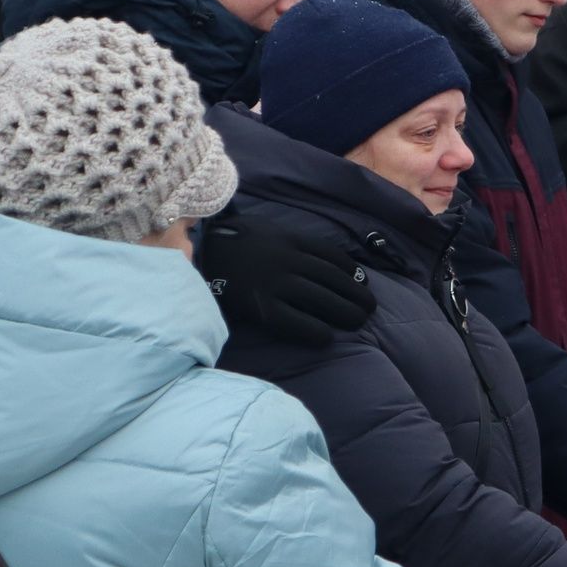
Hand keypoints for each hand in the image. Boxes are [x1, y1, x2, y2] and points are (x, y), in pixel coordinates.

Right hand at [198, 217, 373, 346]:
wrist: (196, 251)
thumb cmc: (231, 241)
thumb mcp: (266, 230)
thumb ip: (291, 241)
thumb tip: (318, 257)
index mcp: (291, 240)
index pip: (333, 257)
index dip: (353, 273)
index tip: (363, 284)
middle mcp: (289, 260)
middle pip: (334, 280)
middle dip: (357, 295)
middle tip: (369, 308)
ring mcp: (276, 284)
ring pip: (323, 299)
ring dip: (346, 312)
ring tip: (358, 321)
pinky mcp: (262, 307)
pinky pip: (298, 322)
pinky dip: (317, 331)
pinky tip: (327, 337)